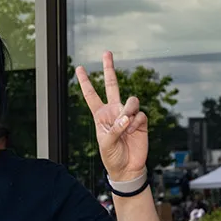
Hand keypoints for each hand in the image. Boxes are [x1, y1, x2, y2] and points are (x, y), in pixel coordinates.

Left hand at [77, 51, 148, 181]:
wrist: (127, 168)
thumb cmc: (112, 156)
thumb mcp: (106, 143)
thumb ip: (115, 128)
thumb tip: (126, 116)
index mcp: (100, 115)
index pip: (91, 95)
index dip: (85, 82)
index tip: (79, 68)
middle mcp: (114, 111)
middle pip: (112, 85)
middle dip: (108, 68)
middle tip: (106, 52)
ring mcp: (128, 114)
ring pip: (131, 100)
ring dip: (129, 110)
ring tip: (127, 122)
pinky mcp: (141, 121)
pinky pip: (140, 114)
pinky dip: (136, 122)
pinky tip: (133, 131)